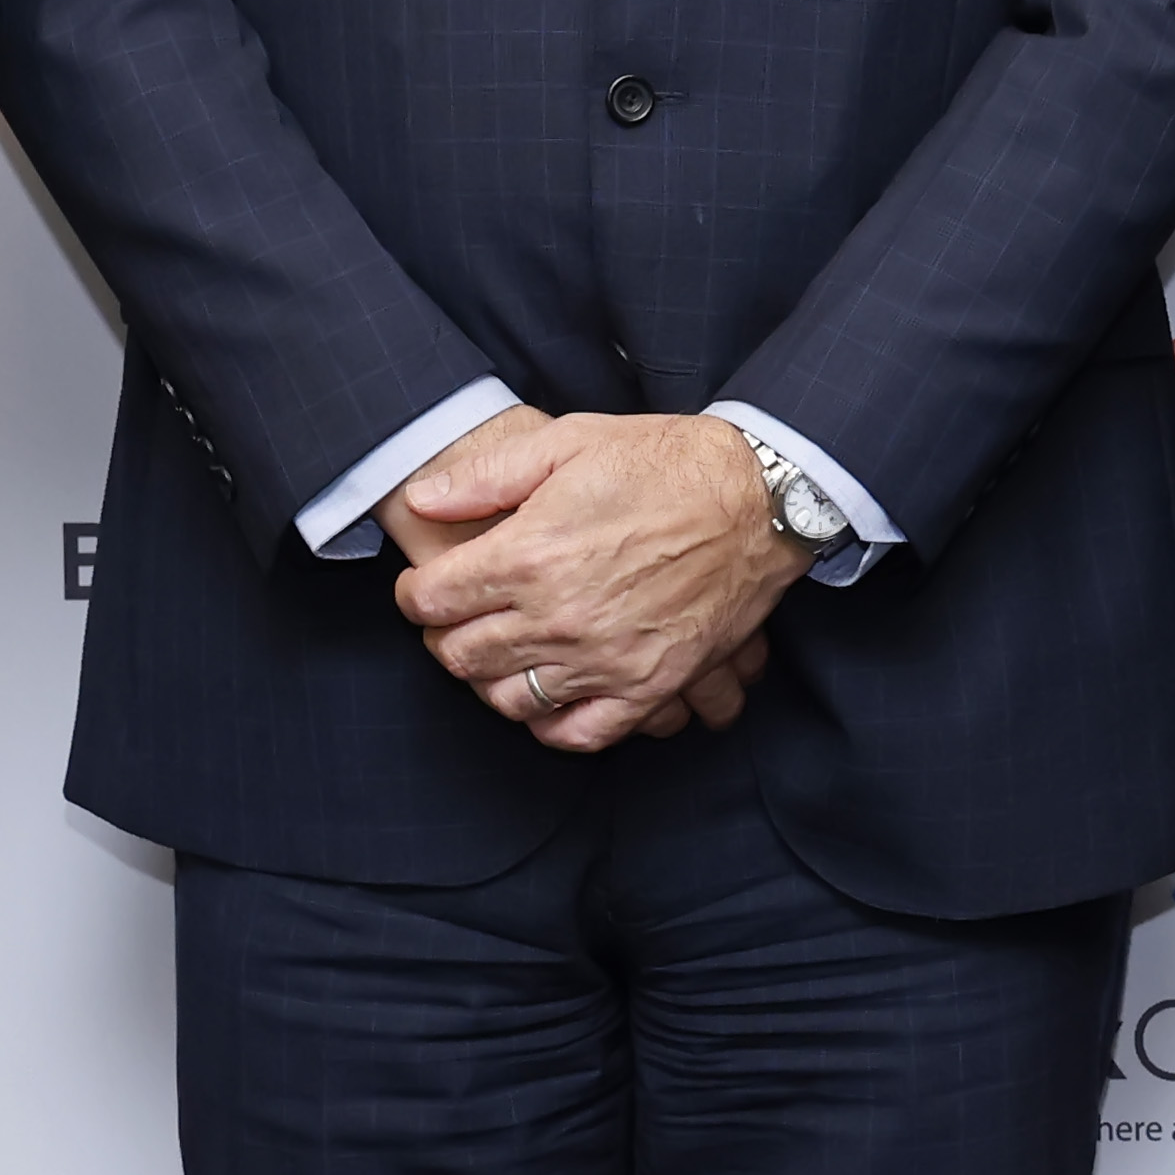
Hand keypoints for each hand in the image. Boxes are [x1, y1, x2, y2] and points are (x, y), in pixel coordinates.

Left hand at [392, 411, 797, 753]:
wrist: (758, 497)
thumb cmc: (665, 463)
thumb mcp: (567, 442)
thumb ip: (484, 477)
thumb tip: (420, 499)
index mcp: (529, 555)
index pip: (432, 601)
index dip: (415, 595)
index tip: (424, 588)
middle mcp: (559, 617)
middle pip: (461, 656)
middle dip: (444, 637)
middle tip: (456, 620)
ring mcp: (604, 659)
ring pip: (509, 699)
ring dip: (490, 680)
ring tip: (499, 653)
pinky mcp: (648, 685)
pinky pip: (578, 732)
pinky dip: (550, 724)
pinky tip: (546, 698)